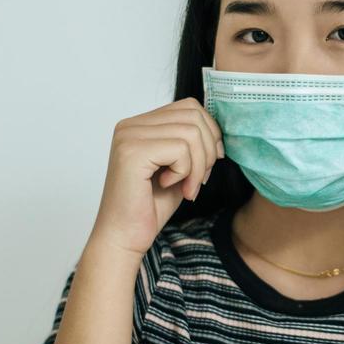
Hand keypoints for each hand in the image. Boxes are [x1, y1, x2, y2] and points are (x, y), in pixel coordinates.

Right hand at [88, 97, 224, 258]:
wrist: (125, 236)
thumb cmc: (150, 206)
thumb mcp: (180, 167)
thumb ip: (193, 144)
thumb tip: (218, 130)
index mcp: (140, 124)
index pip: (190, 107)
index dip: (209, 134)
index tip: (207, 165)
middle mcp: (131, 125)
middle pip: (194, 115)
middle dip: (207, 151)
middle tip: (198, 180)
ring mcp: (129, 136)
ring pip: (191, 132)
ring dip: (198, 166)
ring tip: (186, 187)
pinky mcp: (132, 152)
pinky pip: (180, 149)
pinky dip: (186, 172)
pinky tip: (169, 186)